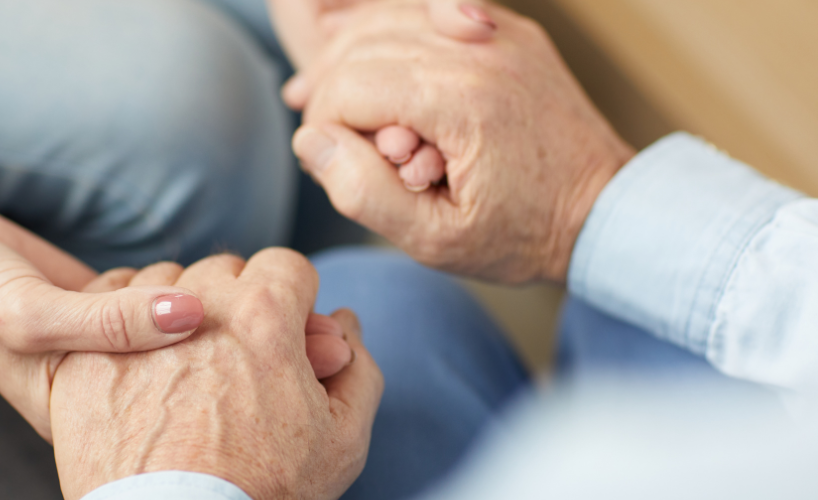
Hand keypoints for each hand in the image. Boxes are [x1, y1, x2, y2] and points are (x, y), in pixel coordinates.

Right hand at [0, 200, 203, 439]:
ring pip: (176, 321)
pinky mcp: (115, 310)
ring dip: (159, 294)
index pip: (166, 403)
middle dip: (175, 324)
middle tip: (139, 305)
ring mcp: (114, 346)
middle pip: (183, 361)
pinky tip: (115, 279)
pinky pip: (160, 294)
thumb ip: (112, 322)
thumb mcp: (34, 318)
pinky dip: (147, 280)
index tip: (180, 336)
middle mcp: (106, 388)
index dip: (186, 368)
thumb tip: (190, 312)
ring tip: (116, 292)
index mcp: (85, 416)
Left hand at [50, 249, 383, 499]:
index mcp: (264, 314)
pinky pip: (108, 305)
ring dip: (180, 310)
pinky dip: (127, 325)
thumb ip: (358, 370)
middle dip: (240, 303)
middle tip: (237, 358)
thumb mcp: (342, 439)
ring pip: (165, 282)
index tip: (286, 332)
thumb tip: (344, 324)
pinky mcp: (85, 352)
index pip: (287, 266)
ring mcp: (134, 324)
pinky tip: (141, 365)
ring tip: (186, 366)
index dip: (295, 299)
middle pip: (227, 271)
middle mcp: (197, 304)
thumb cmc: (263, 492)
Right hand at [291, 1, 634, 283]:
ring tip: (337, 103)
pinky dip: (389, 33)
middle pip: (361, 44)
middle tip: (331, 139)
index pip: (348, 85)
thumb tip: (312, 141)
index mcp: (461, 102)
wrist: (603, 207)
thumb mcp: (435, 241)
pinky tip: (369, 63)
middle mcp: (479, 50)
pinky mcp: (507, 29)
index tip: (330, 161)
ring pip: (388, 17)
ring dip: (350, 55)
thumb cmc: (522, 232)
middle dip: (331, 89)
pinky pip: (426, 11)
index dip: (322, 124)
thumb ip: (362, 192)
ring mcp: (498, 31)